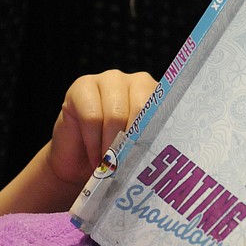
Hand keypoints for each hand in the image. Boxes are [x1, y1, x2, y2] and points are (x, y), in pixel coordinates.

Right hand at [47, 70, 157, 189]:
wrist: (81, 162)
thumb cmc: (117, 154)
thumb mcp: (141, 148)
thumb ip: (153, 141)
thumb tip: (165, 153)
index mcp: (158, 93)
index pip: (164, 108)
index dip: (156, 134)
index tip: (151, 160)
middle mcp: (136, 81)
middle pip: (140, 109)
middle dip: (133, 142)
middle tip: (128, 165)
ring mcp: (108, 80)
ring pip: (115, 114)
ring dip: (112, 146)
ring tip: (111, 164)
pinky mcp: (82, 86)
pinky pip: (91, 117)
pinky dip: (94, 143)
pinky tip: (96, 158)